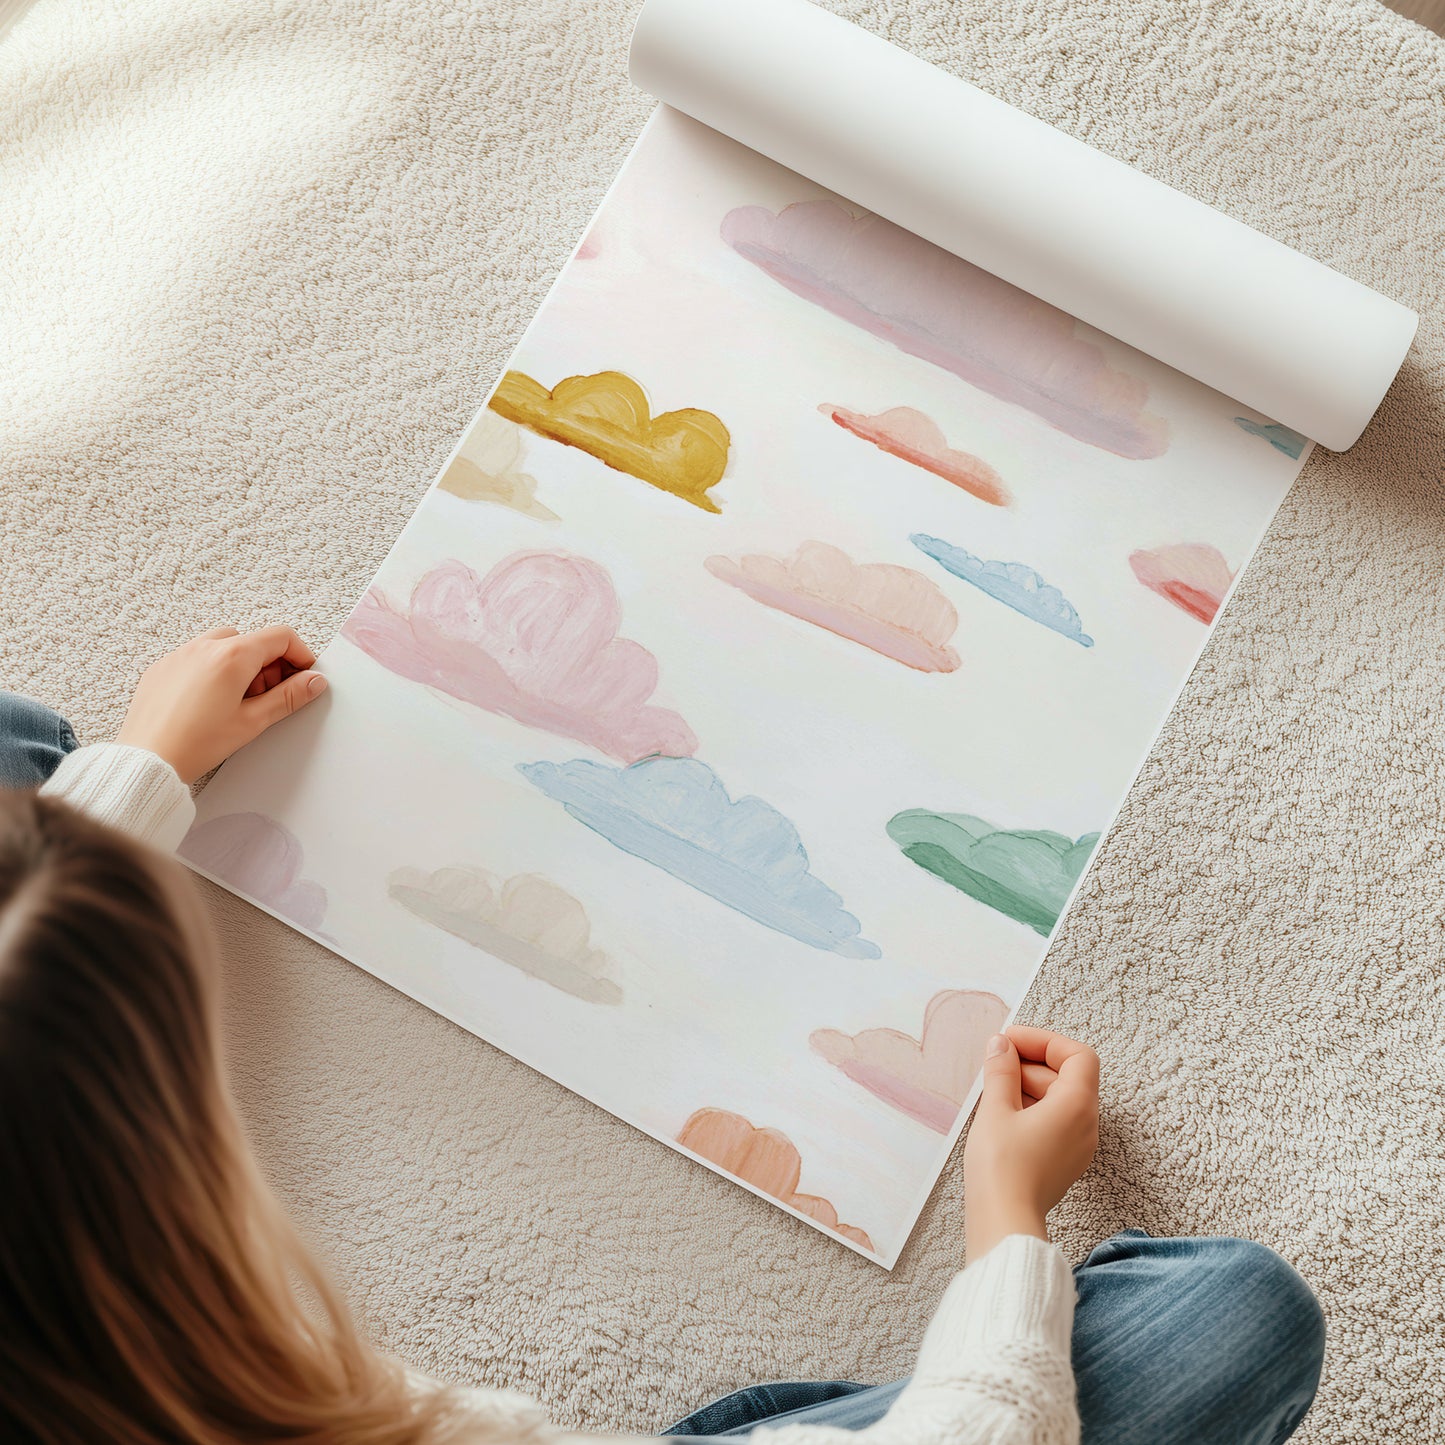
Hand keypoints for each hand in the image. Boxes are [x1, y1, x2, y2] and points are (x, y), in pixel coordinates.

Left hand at [117, 626, 327, 782]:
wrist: (147, 760)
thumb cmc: (195, 744)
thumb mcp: (252, 722)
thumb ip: (288, 697)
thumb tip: (313, 682)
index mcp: (232, 656)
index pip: (280, 637)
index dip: (300, 655)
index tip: (303, 676)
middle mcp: (205, 647)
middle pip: (252, 640)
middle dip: (269, 664)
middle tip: (268, 697)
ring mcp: (180, 654)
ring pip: (224, 645)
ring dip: (240, 665)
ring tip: (237, 701)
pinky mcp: (162, 667)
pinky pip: (196, 656)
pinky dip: (212, 670)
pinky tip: (209, 702)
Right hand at [962, 1025, 1099, 1263]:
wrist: (1004, 1223)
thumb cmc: (1002, 1168)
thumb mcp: (996, 1109)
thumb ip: (1001, 1070)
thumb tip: (1002, 1046)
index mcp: (1078, 1106)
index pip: (1077, 1055)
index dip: (1044, 1041)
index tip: (1011, 1041)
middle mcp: (1086, 1125)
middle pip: (1068, 1076)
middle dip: (1031, 1062)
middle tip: (995, 1061)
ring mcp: (1077, 1146)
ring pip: (1060, 1099)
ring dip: (1029, 1084)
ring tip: (993, 1087)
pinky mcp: (1063, 1161)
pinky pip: (1055, 1121)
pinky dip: (1031, 1107)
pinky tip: (1001, 1112)